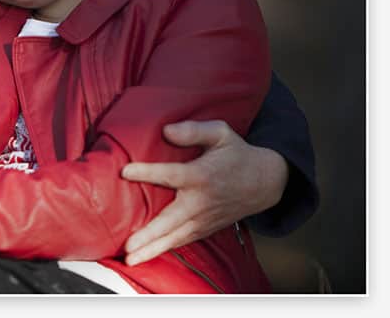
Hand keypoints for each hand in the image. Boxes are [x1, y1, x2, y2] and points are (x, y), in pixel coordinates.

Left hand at [120, 120, 287, 265]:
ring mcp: (203, 219)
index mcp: (202, 175)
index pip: (172, 174)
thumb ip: (194, 130)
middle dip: (149, 234)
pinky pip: (181, 241)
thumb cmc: (236, 153)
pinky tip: (144, 256)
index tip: (125, 171)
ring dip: (152, 249)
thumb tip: (166, 130)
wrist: (265, 183)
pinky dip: (163, 250)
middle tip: (128, 245)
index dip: (148, 172)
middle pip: (171, 220)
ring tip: (130, 259)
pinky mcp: (204, 229)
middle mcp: (201, 201)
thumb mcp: (221, 133)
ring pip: (174, 237)